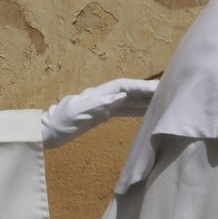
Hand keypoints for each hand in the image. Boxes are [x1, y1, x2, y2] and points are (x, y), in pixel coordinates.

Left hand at [40, 77, 157, 147]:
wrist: (45, 132)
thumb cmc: (59, 124)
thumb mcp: (76, 114)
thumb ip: (97, 104)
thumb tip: (120, 96)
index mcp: (97, 95)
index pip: (125, 86)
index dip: (143, 86)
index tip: (161, 88)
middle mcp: (102, 97)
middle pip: (130, 91)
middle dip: (149, 91)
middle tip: (172, 92)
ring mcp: (102, 106)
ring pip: (130, 100)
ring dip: (147, 101)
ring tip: (166, 102)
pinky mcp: (100, 116)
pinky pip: (124, 111)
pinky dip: (138, 111)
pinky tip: (148, 114)